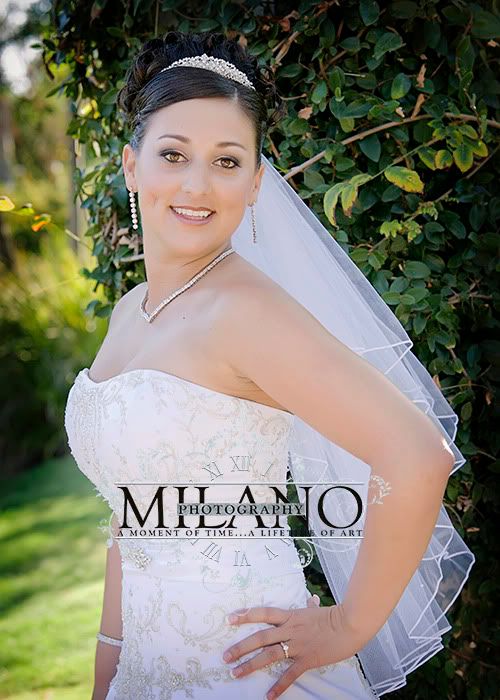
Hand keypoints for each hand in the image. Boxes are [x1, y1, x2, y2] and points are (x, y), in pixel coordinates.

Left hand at [222, 595, 364, 699]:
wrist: (350, 624)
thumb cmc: (334, 616)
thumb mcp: (317, 610)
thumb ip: (309, 607)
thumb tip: (309, 601)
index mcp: (291, 616)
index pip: (264, 613)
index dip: (246, 615)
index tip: (229, 619)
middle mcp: (290, 629)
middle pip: (260, 637)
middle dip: (241, 647)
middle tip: (225, 656)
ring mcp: (298, 645)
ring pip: (269, 655)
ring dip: (251, 665)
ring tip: (236, 673)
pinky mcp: (307, 659)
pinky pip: (290, 674)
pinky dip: (279, 686)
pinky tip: (268, 696)